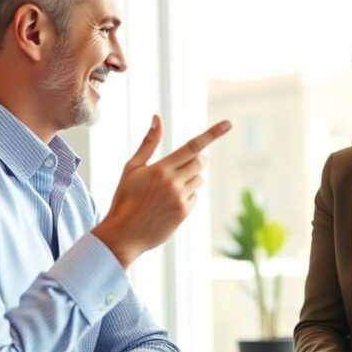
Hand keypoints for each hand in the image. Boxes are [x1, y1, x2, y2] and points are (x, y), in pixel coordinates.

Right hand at [93, 115, 231, 267]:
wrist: (123, 234)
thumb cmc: (125, 198)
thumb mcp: (132, 168)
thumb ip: (148, 143)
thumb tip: (157, 117)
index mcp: (160, 168)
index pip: (192, 146)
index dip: (212, 134)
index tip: (228, 123)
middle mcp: (173, 182)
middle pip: (200, 161)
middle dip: (196, 159)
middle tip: (182, 164)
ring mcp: (180, 198)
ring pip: (199, 179)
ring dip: (190, 178)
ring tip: (167, 189)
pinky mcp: (184, 212)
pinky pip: (195, 196)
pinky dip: (187, 195)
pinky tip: (168, 203)